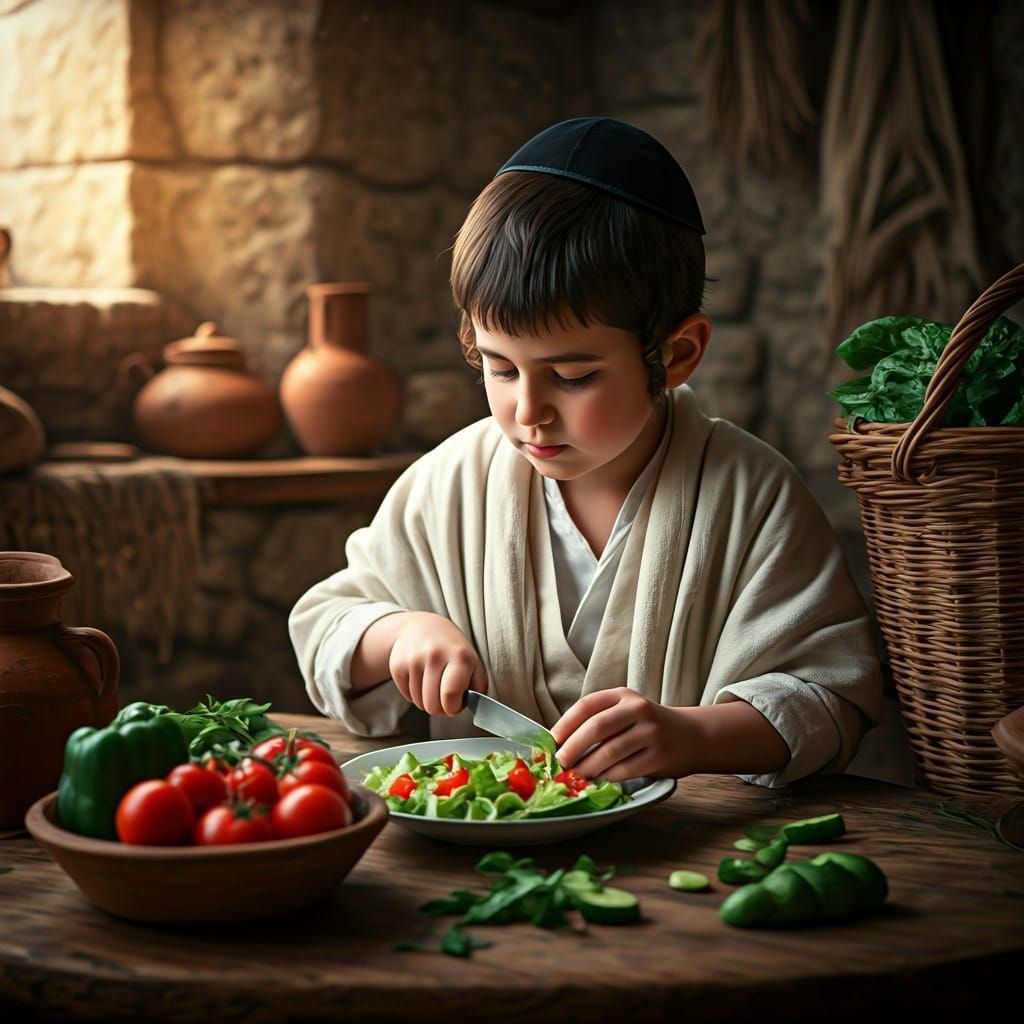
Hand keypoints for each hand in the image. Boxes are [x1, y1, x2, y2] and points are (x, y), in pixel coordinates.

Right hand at [387, 612, 486, 715]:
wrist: (422, 627)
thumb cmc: (453, 650)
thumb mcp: (473, 663)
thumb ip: (478, 687)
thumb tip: (476, 708)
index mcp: (459, 656)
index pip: (451, 695)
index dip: (453, 708)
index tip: (455, 704)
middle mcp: (435, 655)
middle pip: (433, 705)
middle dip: (440, 708)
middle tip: (444, 698)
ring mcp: (414, 659)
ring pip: (419, 703)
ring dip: (427, 701)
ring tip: (433, 685)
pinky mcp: (397, 665)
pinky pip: (407, 696)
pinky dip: (414, 694)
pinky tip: (421, 680)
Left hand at [550, 687, 697, 781]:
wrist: (692, 736)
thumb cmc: (648, 726)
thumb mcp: (626, 711)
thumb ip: (599, 720)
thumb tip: (561, 743)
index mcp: (623, 695)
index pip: (587, 705)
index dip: (566, 723)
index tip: (552, 740)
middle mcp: (638, 710)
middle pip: (596, 727)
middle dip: (573, 747)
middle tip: (560, 763)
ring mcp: (650, 733)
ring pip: (609, 752)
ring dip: (587, 767)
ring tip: (575, 776)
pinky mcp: (658, 757)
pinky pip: (624, 770)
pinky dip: (606, 778)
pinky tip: (597, 781)